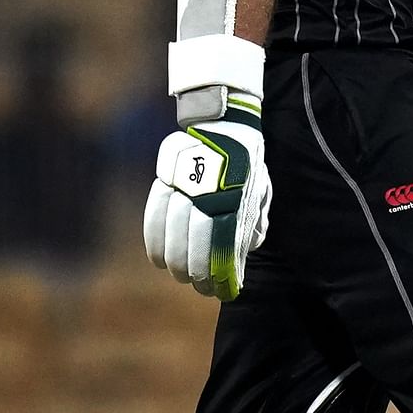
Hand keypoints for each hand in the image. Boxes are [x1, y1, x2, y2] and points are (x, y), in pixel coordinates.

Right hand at [144, 106, 271, 299]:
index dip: (219, 269)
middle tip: (199, 286)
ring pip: (171, 229)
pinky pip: (153, 214)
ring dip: (174, 260)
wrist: (224, 123)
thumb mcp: (259, 190)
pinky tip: (159, 259)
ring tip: (181, 276)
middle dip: (196, 270)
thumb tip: (245, 251)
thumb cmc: (245, 165)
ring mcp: (184, 182)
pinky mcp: (165, 176)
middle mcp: (209, 188)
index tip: (220, 289)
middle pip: (195, 238)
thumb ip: (253, 220)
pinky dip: (154, 241)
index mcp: (237, 193)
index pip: (224, 241)